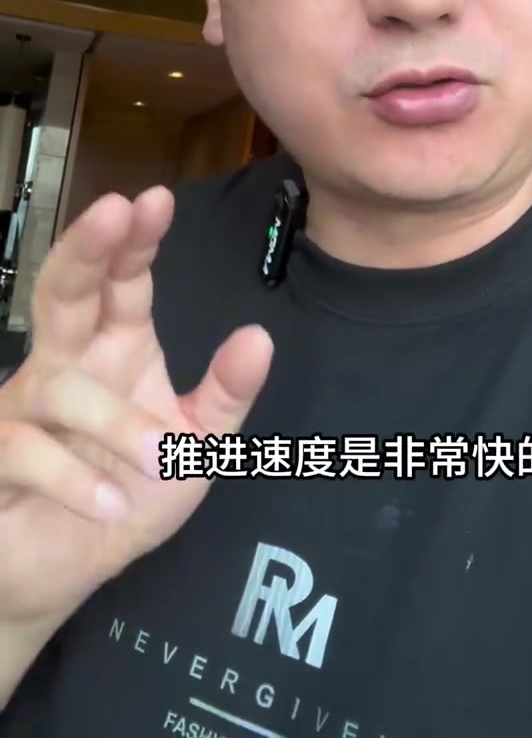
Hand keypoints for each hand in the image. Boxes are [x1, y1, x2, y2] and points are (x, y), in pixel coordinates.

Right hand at [0, 187, 272, 634]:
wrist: (60, 579)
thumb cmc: (125, 499)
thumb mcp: (194, 449)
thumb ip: (226, 396)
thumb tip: (259, 335)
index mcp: (113, 350)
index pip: (121, 282)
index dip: (133, 241)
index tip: (155, 200)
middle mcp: (63, 365)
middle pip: (63, 291)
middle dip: (85, 248)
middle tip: (113, 210)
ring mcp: (21, 410)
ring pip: (56, 385)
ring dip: (114, 422)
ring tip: (161, 460)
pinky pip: (23, 449)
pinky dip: (72, 478)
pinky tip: (109, 505)